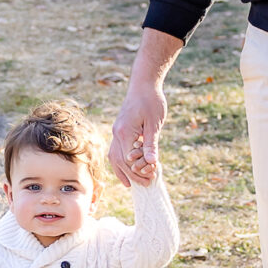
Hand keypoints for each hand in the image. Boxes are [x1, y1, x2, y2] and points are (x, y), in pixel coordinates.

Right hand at [110, 30, 181, 186]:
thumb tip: (151, 163)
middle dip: (130, 175)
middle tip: (145, 185)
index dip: (138, 172)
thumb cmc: (151, 100)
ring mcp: (116, 130)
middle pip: (118, 161)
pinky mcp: (120, 128)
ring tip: (131, 183)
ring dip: (122, 170)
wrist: (144, 82)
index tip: (151, 179)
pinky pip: (116, 149)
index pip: (128, 160)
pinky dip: (121, 161)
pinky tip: (129, 166)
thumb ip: (151, 144)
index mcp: (124, 132)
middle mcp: (117, 133)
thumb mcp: (154, 124)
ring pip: (114, 156)